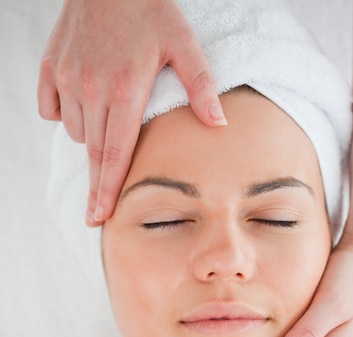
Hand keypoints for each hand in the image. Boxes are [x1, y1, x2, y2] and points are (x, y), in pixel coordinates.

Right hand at [38, 0, 225, 224]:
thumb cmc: (150, 9)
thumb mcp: (183, 43)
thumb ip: (201, 86)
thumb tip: (218, 124)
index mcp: (125, 91)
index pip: (115, 155)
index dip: (108, 190)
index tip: (100, 217)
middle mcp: (91, 90)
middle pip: (94, 153)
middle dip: (96, 185)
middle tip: (96, 213)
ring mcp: (67, 79)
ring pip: (77, 133)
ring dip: (91, 138)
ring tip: (109, 121)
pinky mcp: (50, 68)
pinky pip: (52, 111)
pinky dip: (65, 115)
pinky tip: (82, 102)